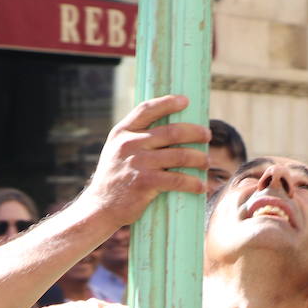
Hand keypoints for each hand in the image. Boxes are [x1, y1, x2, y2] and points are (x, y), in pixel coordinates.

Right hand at [73, 94, 208, 228]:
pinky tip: (202, 186)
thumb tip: (171, 129)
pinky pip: (177, 179)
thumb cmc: (115, 178)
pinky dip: (193, 183)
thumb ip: (136, 138)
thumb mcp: (117, 151)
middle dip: (194, 132)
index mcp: (122, 132)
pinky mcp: (144, 183)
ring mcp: (137, 163)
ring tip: (206, 162)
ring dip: (199, 158)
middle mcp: (129, 144)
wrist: (100, 207)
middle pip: (171, 131)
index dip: (167, 103)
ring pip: (179, 155)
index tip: (185, 100)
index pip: (146, 110)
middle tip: (207, 135)